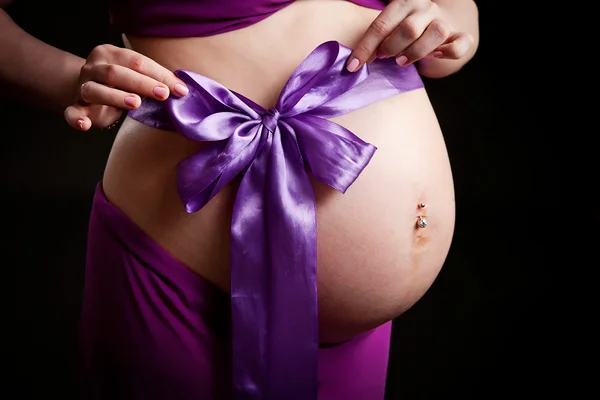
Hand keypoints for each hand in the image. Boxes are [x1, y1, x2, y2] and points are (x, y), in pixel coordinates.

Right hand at [64, 44, 188, 130]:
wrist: (87, 92)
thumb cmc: (120, 84)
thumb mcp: (137, 76)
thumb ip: (156, 80)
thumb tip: (184, 89)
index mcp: (109, 54)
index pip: (136, 61)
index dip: (159, 74)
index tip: (179, 90)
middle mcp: (93, 67)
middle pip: (116, 73)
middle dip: (141, 83)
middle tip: (162, 94)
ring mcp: (82, 87)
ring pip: (95, 90)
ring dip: (115, 96)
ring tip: (136, 103)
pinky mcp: (75, 107)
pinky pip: (71, 113)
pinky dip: (76, 119)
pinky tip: (85, 125)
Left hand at [346, 0, 474, 71]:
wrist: (436, 20)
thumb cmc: (403, 29)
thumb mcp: (388, 26)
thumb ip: (376, 39)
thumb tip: (355, 62)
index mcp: (404, 2)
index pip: (381, 25)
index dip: (365, 47)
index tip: (353, 66)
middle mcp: (425, 8)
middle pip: (409, 28)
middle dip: (391, 47)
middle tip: (383, 57)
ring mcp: (443, 20)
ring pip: (437, 33)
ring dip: (417, 51)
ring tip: (402, 61)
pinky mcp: (458, 34)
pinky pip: (462, 43)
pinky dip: (450, 52)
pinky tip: (436, 56)